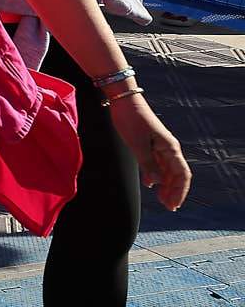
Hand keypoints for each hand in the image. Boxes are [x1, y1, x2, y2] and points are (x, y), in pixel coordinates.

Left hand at [108, 96, 190, 210]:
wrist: (123, 99)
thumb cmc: (130, 119)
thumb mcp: (137, 144)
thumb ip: (148, 164)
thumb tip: (157, 183)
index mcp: (170, 148)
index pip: (182, 174)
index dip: (180, 191)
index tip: (173, 205)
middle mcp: (169, 147)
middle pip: (177, 174)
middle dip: (174, 191)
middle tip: (168, 207)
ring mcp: (160, 145)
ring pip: (168, 170)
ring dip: (166, 185)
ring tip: (161, 199)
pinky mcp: (151, 143)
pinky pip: (159, 163)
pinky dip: (158, 175)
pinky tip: (152, 184)